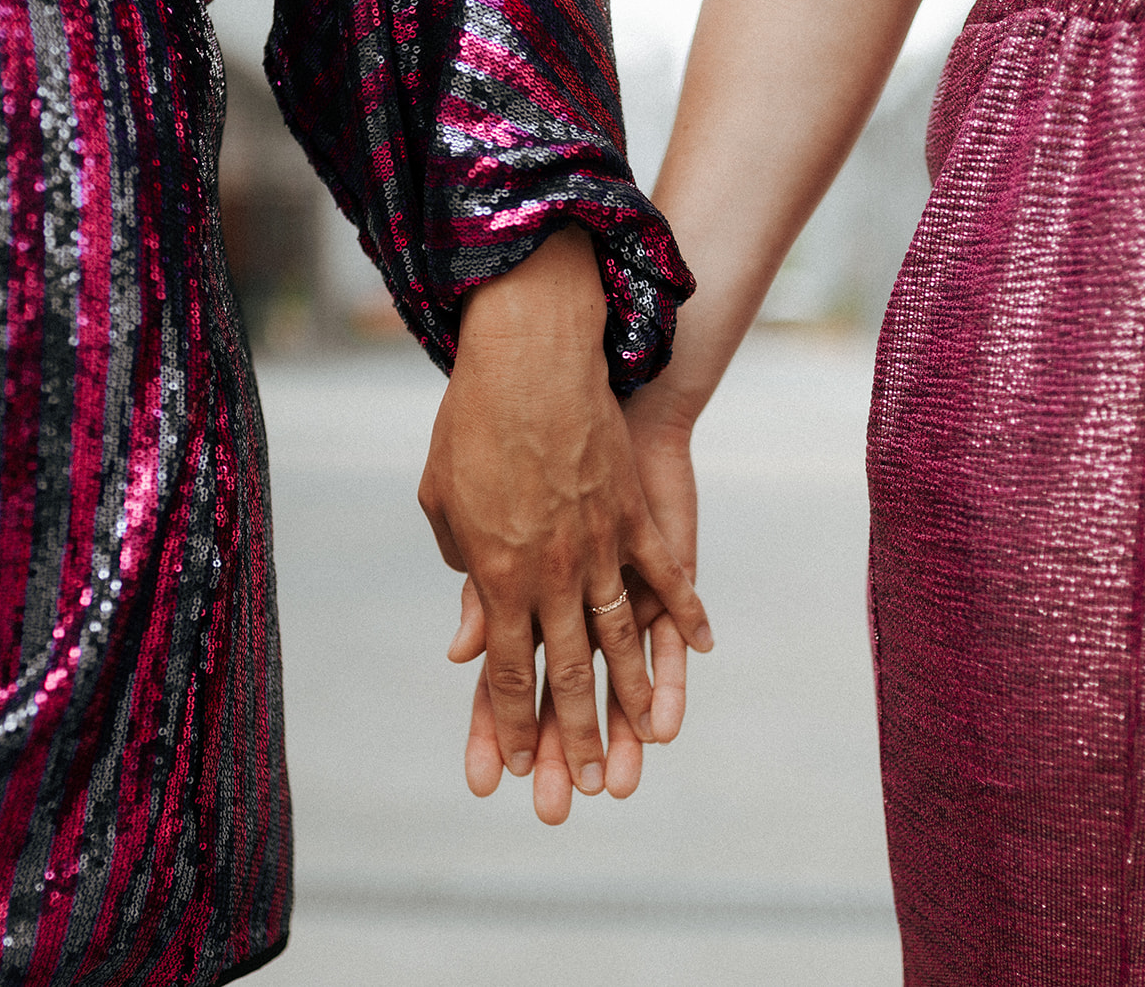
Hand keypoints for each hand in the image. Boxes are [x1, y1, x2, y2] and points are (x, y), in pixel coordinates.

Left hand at [418, 227, 710, 807]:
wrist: (530, 356)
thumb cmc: (472, 423)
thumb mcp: (444, 498)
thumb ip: (463, 566)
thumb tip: (470, 622)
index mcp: (498, 574)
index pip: (506, 667)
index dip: (512, 722)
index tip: (515, 767)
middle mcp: (553, 572)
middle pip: (566, 670)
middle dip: (573, 735)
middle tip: (583, 788)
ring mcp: (600, 545)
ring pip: (621, 636)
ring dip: (633, 695)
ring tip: (646, 742)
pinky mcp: (636, 516)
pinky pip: (666, 576)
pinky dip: (685, 614)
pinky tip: (700, 652)